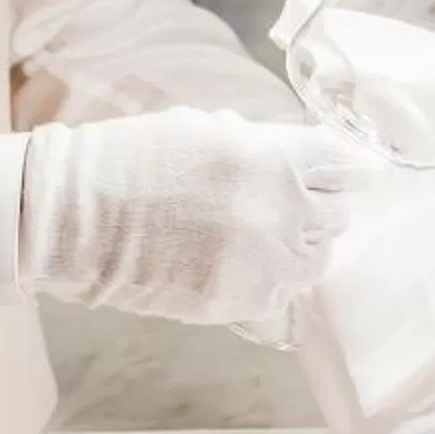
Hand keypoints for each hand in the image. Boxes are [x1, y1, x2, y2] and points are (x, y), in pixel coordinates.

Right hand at [19, 105, 364, 333]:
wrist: (79, 218)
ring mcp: (263, 264)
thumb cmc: (134, 159)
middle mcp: (279, 213)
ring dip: (303, 243)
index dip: (352, 167)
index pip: (345, 166)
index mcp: (271, 158)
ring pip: (319, 259)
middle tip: (300, 198)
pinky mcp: (241, 303)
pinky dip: (273, 277)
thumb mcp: (206, 129)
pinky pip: (283, 292)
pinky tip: (245, 261)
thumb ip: (263, 145)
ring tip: (271, 234)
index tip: (355, 170)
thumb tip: (302, 155)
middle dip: (324, 203)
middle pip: (339, 214)